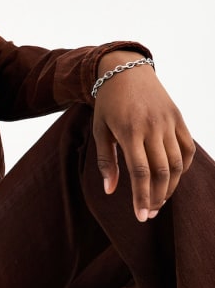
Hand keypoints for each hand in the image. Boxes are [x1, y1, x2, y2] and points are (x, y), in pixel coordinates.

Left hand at [93, 51, 195, 221]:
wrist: (124, 70)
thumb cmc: (108, 104)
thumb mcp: (100, 131)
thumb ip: (105, 161)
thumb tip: (110, 191)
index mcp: (129, 131)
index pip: (140, 172)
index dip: (141, 197)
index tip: (140, 216)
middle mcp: (152, 127)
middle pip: (162, 172)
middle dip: (156, 197)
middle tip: (149, 213)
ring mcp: (168, 122)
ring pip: (178, 163)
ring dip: (170, 186)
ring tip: (159, 200)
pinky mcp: (178, 118)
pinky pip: (187, 148)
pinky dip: (184, 167)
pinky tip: (173, 179)